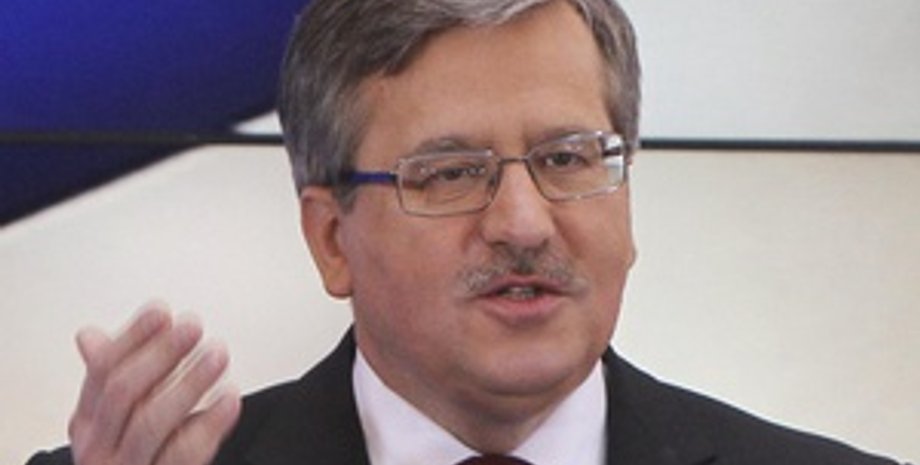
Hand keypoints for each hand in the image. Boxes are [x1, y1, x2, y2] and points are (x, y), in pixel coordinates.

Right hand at [67, 304, 240, 464]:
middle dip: (160, 354)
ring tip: (217, 354)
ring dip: (188, 382)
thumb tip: (89, 336)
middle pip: (123, 392)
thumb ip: (110, 378)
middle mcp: (101, 447)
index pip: (102, 370)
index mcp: (87, 423)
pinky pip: (184, 453)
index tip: (162, 311)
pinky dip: (211, 423)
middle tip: (192, 327)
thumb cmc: (137, 457)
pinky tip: (230, 399)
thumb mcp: (116, 419)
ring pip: (151, 422)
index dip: (133, 337)